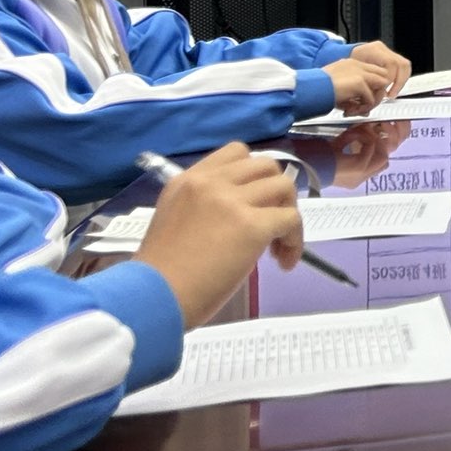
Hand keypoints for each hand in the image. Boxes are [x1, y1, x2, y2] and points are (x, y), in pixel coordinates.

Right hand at [132, 143, 306, 327]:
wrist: (154, 297)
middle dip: (276, 193)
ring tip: (277, 246)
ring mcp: (232, 201)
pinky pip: (292, 219)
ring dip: (288, 214)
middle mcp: (210, 183)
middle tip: (269, 225)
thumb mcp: (176, 219)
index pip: (236, 153)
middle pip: (266, 166)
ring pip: (284, 187)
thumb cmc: (160, 273)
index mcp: (187, 180)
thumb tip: (242, 216)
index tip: (252, 202)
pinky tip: (284, 261)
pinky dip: (295, 240)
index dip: (253, 175)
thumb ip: (206, 207)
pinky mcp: (252, 225)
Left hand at [278, 120, 411, 188]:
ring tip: (361, 129)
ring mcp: (361, 173)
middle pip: (386, 159)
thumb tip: (366, 127)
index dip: (384, 145)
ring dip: (372, 137)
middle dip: (384, 142)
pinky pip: (370, 147)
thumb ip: (351, 141)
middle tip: (377, 126)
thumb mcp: (337, 148)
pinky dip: (361, 136)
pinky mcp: (358, 167)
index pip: (382, 162)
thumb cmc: (315, 157)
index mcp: (357, 175)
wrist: (304, 166)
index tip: (379, 129)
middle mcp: (361, 177)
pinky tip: (350, 133)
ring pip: (383, 154)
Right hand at [323, 55, 393, 113]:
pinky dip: (362, 108)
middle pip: (383, 77)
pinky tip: (349, 111)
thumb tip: (363, 109)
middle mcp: (358, 65)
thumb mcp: (336, 87)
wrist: (309, 89)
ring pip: (381, 87)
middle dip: (377, 93)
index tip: (361, 100)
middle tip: (364, 106)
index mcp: (351, 63)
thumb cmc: (316, 89)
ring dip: (372, 102)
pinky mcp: (360, 83)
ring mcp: (360, 73)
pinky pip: (371, 99)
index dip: (372, 88)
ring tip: (356, 111)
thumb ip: (352, 94)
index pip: (373, 72)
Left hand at [348, 40, 410, 97]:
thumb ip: (366, 83)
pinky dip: (401, 79)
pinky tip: (394, 87)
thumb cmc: (346, 67)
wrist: (345, 58)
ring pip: (405, 65)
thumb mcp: (353, 75)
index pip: (390, 63)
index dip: (390, 79)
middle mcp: (382, 49)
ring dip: (401, 81)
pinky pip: (403, 67)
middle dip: (398, 82)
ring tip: (393, 92)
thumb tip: (376, 95)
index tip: (384, 91)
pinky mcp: (391, 57)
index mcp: (372, 50)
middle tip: (391, 94)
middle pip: (401, 64)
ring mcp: (387, 51)